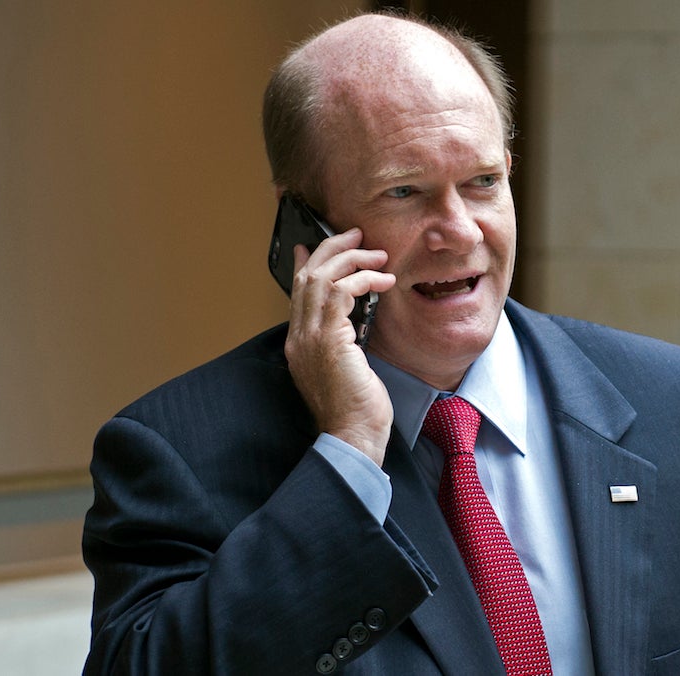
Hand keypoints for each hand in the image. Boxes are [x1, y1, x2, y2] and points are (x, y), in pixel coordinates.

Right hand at [284, 228, 396, 465]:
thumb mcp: (347, 369)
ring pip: (321, 277)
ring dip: (352, 259)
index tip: (313, 245)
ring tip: (378, 255)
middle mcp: (298, 338)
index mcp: (299, 344)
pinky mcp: (328, 339)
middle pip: (306, 276)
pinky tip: (383, 280)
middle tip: (356, 235)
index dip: (305, 264)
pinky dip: (363, 278)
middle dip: (332, 249)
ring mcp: (309, 338)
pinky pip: (339, 292)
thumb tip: (351, 324)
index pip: (296, 292)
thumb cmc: (356, 411)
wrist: (353, 438)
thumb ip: (343, 342)